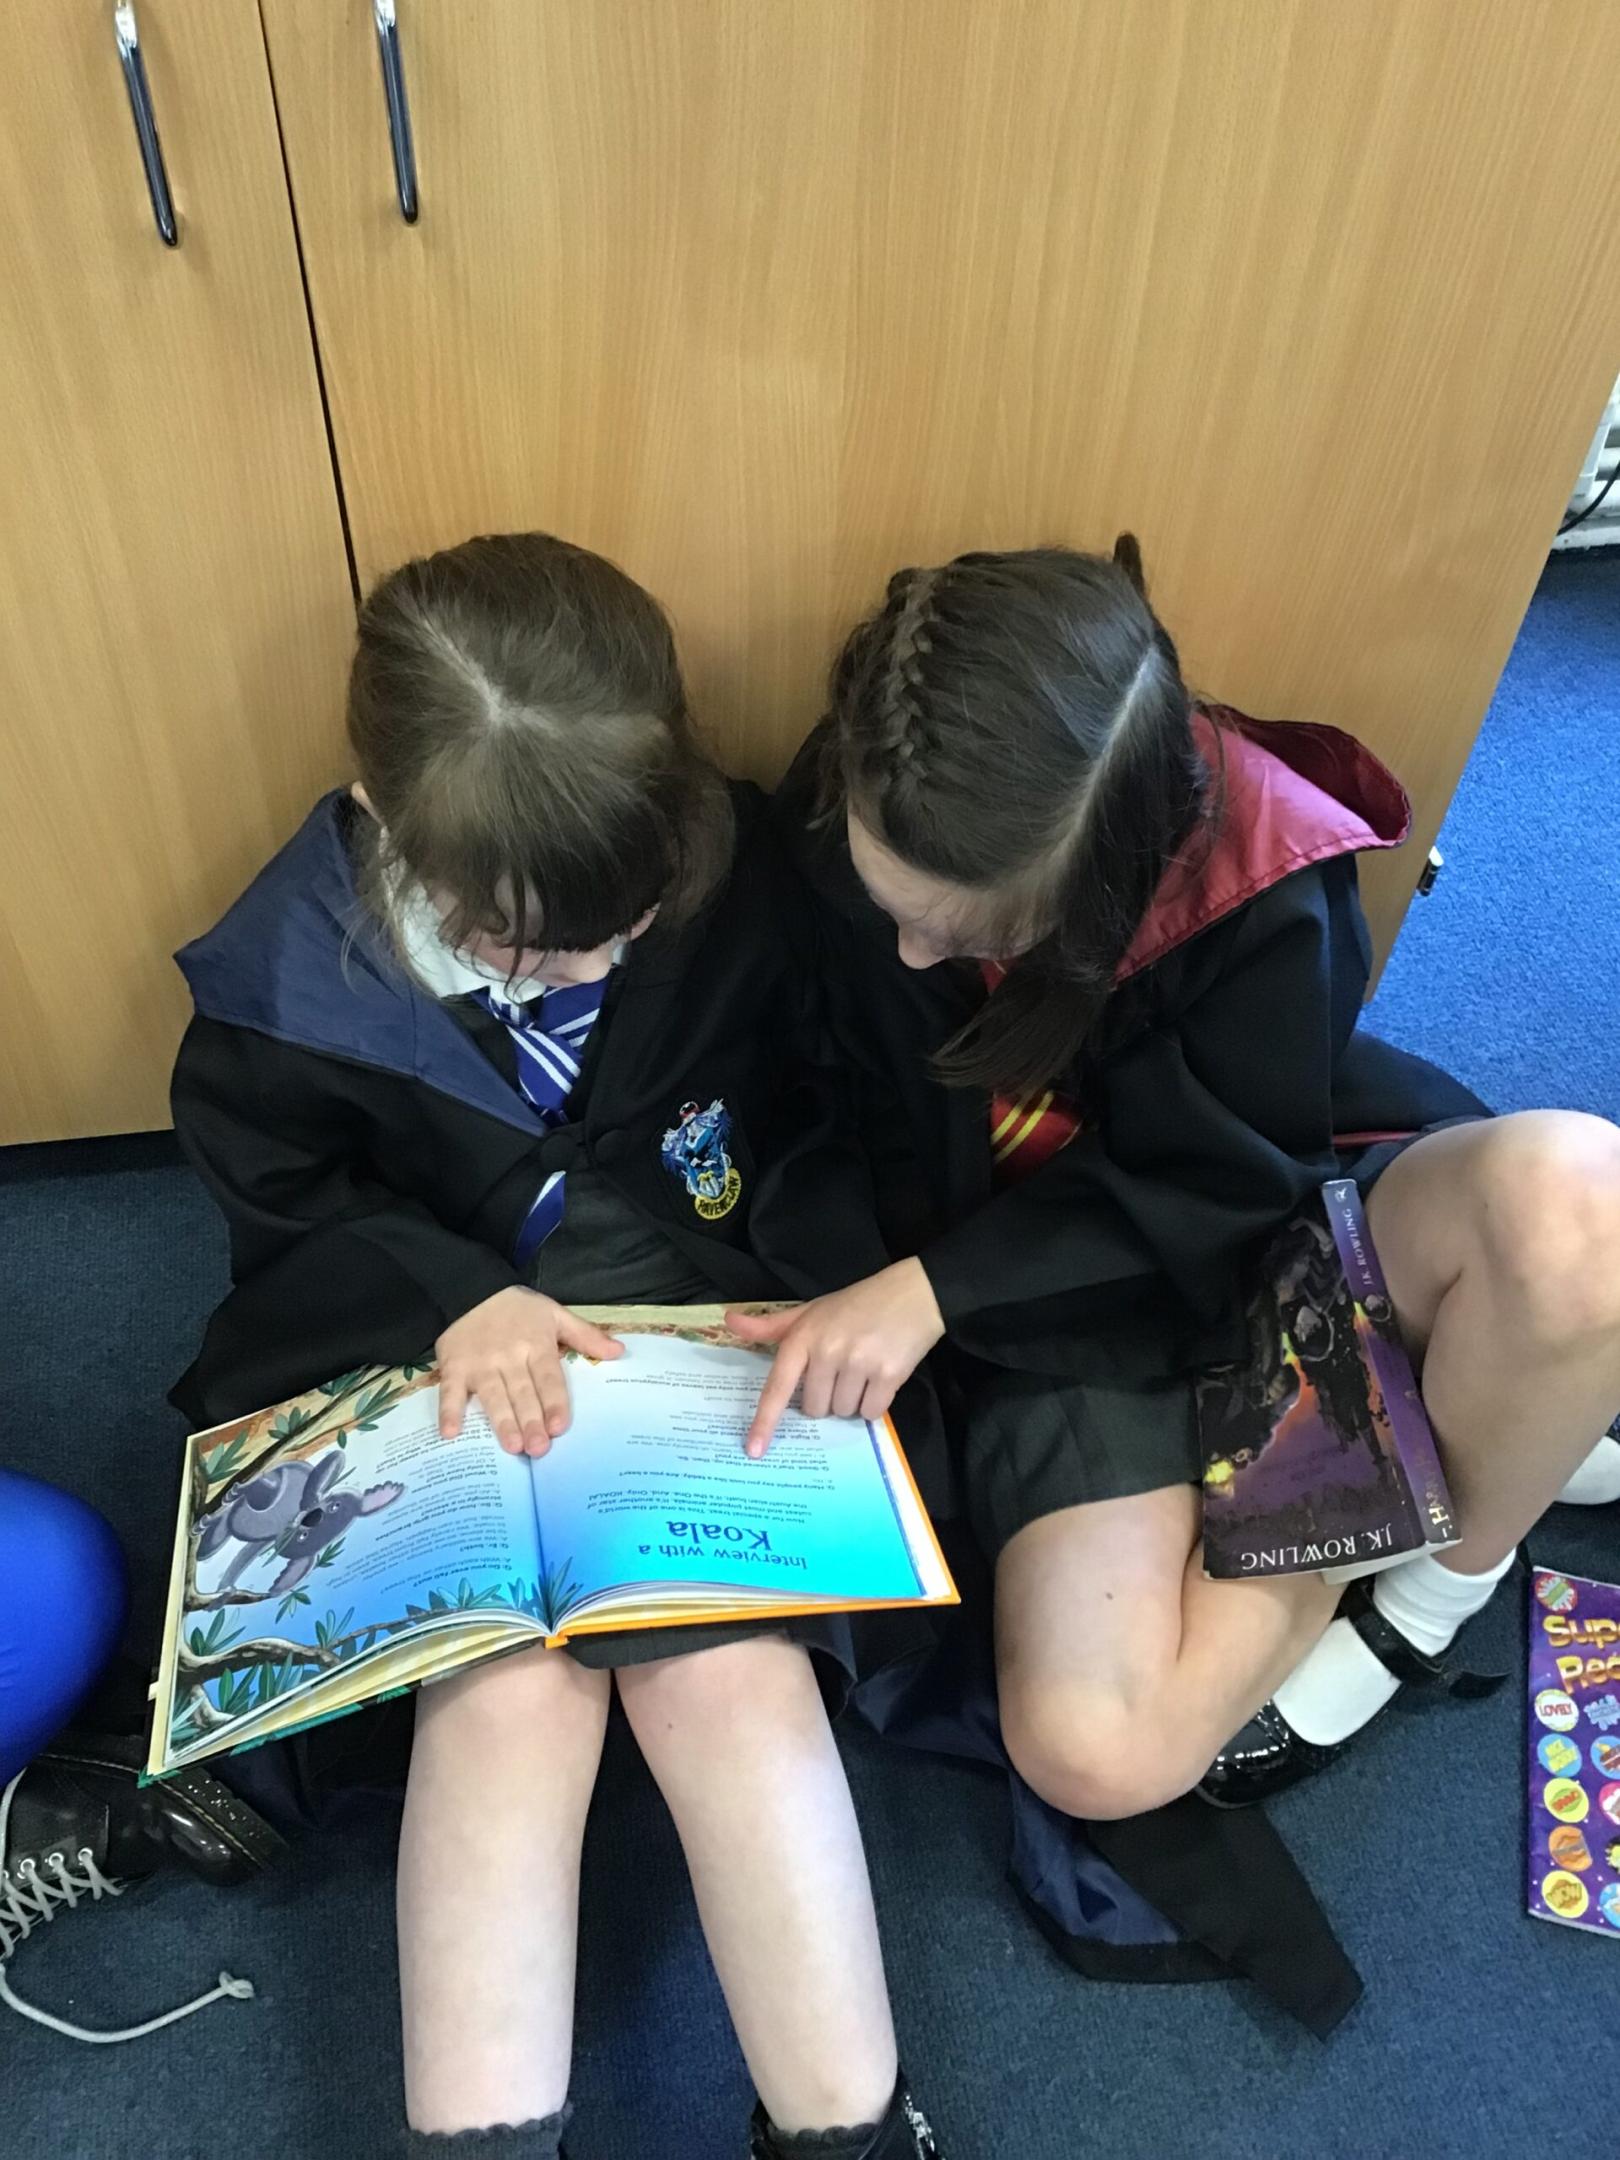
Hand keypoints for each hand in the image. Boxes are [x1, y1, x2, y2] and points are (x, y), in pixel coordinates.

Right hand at [436, 1287, 623, 1456]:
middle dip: (531, 1421)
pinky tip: (451, 1433)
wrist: (470, 1288)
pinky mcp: (453, 1367)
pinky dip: (449, 1411)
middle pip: (522, 1393)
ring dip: (501, 1421)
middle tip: (539, 1449)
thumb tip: (618, 1352)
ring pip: (493, 1396)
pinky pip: (451, 1391)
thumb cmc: (517, 1307)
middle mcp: (508, 1357)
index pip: (548, 1378)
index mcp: (536, 1344)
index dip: (554, 1402)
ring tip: (512, 1446)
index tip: (560, 1426)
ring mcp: (479, 1364)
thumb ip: (585, 1336)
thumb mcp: (554, 1314)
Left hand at [727, 1258, 944, 1457]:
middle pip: (815, 1408)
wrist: (912, 1294)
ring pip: (843, 1412)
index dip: (764, 1421)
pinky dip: (875, 1403)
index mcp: (803, 1337)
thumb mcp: (810, 1311)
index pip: (777, 1387)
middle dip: (827, 1398)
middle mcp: (827, 1351)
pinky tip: (880, 1377)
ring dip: (852, 1401)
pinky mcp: (888, 1374)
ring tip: (864, 1369)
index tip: (753, 1450)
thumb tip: (729, 1321)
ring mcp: (858, 1363)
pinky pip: (871, 1412)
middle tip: (842, 1370)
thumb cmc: (856, 1304)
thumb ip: (770, 1325)